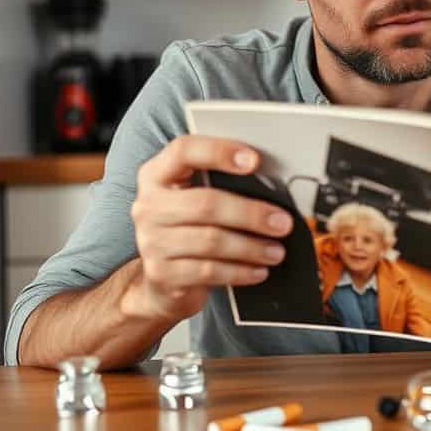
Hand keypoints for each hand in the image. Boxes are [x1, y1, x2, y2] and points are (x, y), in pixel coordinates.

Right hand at [125, 135, 291, 322]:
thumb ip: (222, 185)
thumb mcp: (196, 199)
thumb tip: (272, 187)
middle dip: (251, 214)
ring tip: (276, 251)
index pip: (183, 151)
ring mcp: (151, 242)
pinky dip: (240, 271)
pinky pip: (208, 271)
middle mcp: (148, 206)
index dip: (219, 151)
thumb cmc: (189, 229)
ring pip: (210, 241)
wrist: (161, 278)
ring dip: (252, 247)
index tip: (254, 160)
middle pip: (205, 204)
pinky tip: (258, 271)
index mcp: (157, 176)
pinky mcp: (160, 273)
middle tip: (282, 223)